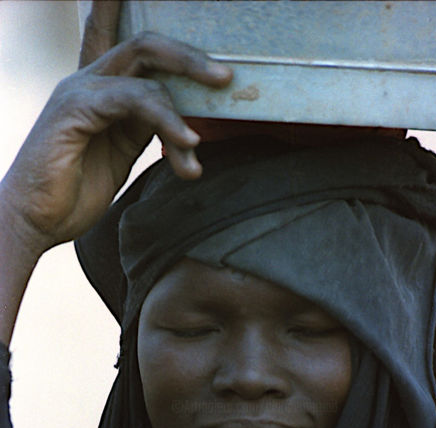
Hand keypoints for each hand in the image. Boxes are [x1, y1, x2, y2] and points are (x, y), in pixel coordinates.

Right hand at [0, 4, 231, 258]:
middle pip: (148, 46)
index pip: (128, 45)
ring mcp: (81, 90)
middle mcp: (89, 80)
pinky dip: (166, 121)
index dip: (147, 25)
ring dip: (182, 106)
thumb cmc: (74, 191)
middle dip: (191, 58)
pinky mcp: (76, 108)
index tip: (177, 29)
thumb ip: (144, 128)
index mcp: (100, 89)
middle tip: (226, 77)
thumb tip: (184, 125)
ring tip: (197, 146)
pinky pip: (134, 100)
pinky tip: (186, 145)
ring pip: (146, 72)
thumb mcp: (119, 152)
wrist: (36, 220)